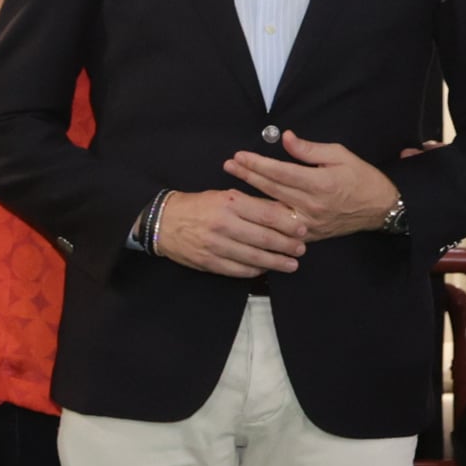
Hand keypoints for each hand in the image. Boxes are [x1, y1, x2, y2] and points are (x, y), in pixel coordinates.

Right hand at [152, 188, 307, 277]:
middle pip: (265, 238)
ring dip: (276, 262)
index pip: (268, 216)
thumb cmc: (197, 206)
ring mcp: (215, 245)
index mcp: (229, 203)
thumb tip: (283, 213)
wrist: (162, 221)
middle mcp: (223, 224)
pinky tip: (264, 269)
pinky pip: (238, 270)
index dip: (289, 225)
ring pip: (254, 257)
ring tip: (291, 264)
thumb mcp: (224, 195)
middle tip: (301, 250)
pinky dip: (255, 270)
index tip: (303, 231)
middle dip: (287, 246)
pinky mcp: (208, 261)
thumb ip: (252, 205)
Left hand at [224, 133, 401, 239]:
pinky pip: (280, 228)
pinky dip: (262, 219)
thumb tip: (285, 138)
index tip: (240, 155)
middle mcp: (312, 205)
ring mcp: (308, 222)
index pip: (281, 172)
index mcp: (320, 183)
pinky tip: (246, 212)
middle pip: (272, 189)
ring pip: (271, 210)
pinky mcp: (308, 234)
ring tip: (229, 186)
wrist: (380, 208)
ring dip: (249, 197)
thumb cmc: (361, 178)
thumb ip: (310, 149)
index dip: (258, 163)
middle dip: (247, 176)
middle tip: (228, 165)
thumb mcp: (340, 155)